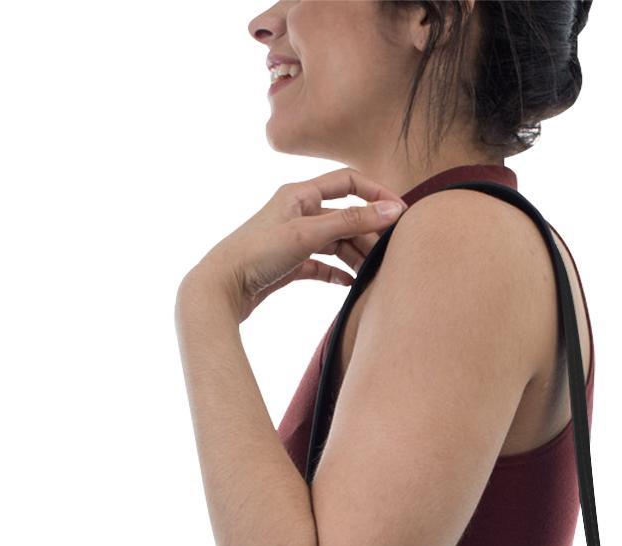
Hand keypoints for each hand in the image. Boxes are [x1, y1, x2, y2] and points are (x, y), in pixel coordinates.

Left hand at [177, 167, 406, 324]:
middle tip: (391, 252)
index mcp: (300, 194)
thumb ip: (352, 222)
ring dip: (355, 255)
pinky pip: (321, 265)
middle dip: (368, 233)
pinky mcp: (289, 264)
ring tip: (373, 272)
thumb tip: (393, 209)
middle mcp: (297, 212)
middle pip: (345, 216)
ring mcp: (293, 239)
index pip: (348, 181)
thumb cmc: (257, 254)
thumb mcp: (308, 234)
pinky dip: (337, 273)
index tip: (400, 213)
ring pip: (336, 242)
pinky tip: (350, 285)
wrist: (220, 288)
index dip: (376, 193)